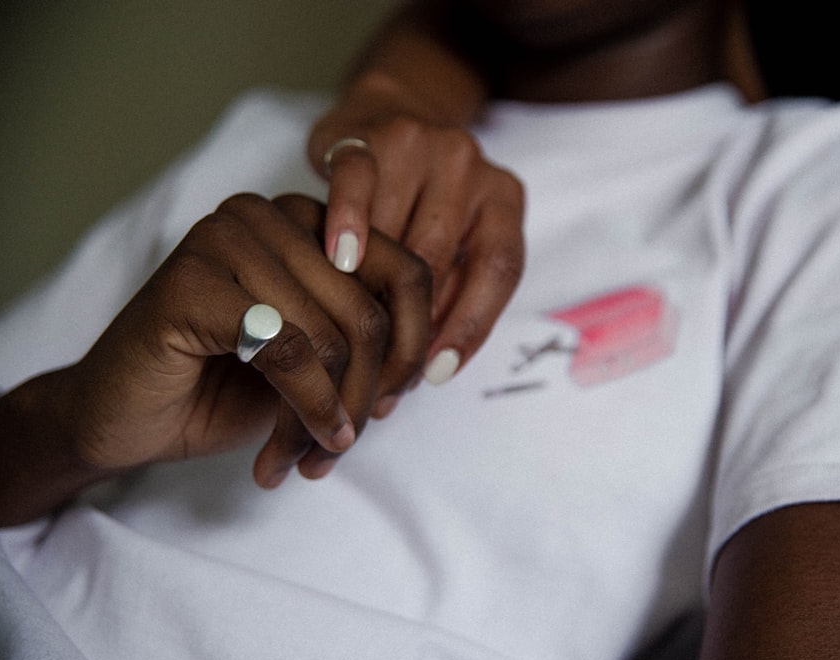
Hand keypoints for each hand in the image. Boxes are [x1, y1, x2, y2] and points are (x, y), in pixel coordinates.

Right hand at [66, 193, 430, 486]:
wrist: (121, 419)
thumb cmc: (221, 389)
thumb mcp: (316, 361)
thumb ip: (369, 341)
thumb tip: (429, 360)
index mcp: (308, 223)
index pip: (406, 273)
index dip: (413, 349)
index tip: (391, 405)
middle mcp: (269, 215)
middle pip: (370, 313)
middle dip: (366, 398)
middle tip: (338, 450)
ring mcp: (224, 238)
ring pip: (333, 338)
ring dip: (327, 419)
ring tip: (303, 460)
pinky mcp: (191, 281)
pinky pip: (288, 351)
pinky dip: (304, 412)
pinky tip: (285, 456)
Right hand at [309, 97, 523, 386]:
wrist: (386, 108)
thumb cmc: (418, 197)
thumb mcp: (451, 239)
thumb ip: (448, 290)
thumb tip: (424, 372)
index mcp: (502, 197)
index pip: (499, 270)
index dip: (471, 326)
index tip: (437, 372)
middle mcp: (470, 167)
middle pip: (443, 256)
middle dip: (409, 321)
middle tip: (379, 369)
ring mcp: (423, 144)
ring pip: (400, 229)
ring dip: (373, 287)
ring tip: (349, 335)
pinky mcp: (370, 133)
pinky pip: (359, 180)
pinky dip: (349, 222)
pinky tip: (337, 260)